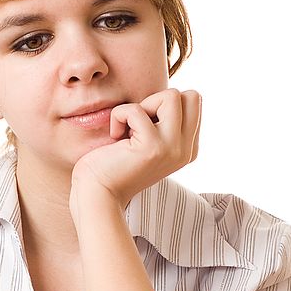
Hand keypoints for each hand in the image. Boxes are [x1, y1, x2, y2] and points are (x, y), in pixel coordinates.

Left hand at [69, 88, 201, 215]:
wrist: (97, 195)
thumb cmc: (113, 165)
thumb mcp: (148, 142)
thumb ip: (165, 123)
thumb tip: (169, 95)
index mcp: (188, 149)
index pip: (193, 104)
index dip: (163, 106)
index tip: (144, 128)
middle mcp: (186, 150)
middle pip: (192, 96)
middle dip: (160, 100)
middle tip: (139, 124)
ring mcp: (172, 149)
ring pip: (172, 96)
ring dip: (142, 106)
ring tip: (129, 130)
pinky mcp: (152, 147)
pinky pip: (135, 109)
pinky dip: (118, 116)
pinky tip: (115, 137)